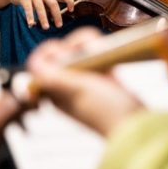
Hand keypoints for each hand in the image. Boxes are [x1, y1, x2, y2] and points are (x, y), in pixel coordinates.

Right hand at [0, 0, 74, 29]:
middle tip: (59, 25)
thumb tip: (57, 19)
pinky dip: (30, 17)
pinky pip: (28, 9)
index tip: (71, 10)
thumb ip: (49, 5)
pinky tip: (31, 25)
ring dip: (44, 18)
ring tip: (46, 27)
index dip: (69, 1)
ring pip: (40, 8)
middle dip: (57, 15)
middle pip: (53, 3)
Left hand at [27, 27, 143, 135]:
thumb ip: (52, 77)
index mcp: (55, 91)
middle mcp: (67, 85)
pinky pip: (95, 55)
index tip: (63, 48)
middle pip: (59, 54)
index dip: (47, 51)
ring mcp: (85, 81)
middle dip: (72, 44)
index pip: (38, 65)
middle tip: (85, 49)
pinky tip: (106, 52)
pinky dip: (100, 49)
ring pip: (78, 51)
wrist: (135, 124)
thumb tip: (32, 66)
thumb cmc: (105, 110)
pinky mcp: (102, 77)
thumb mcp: (76, 90)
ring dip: (87, 44)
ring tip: (98, 48)